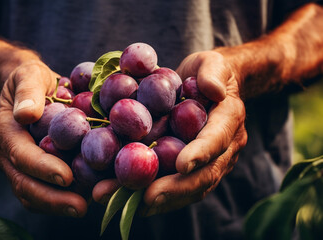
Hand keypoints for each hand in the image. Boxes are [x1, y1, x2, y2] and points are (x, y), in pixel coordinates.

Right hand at [0, 61, 87, 216]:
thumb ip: (28, 90)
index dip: (42, 167)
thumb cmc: (30, 78)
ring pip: (29, 194)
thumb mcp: (29, 73)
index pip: (21, 154)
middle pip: (23, 183)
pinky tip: (81, 199)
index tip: (66, 177)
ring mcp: (14, 165)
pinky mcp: (26, 171)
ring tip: (84, 208)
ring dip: (55, 205)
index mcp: (4, 129)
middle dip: (51, 198)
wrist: (23, 88)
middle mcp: (4, 152)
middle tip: (81, 207)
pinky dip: (57, 200)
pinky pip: (38, 192)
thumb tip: (27, 113)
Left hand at [93, 51, 247, 215]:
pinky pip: (175, 187)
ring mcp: (208, 163)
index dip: (202, 152)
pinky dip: (152, 197)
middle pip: (203, 175)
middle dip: (176, 188)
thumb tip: (213, 89)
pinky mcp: (190, 170)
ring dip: (159, 199)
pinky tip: (126, 202)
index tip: (183, 165)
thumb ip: (213, 72)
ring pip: (188, 188)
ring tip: (125, 204)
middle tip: (147, 197)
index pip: (217, 139)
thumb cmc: (208, 73)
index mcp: (228, 121)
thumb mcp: (212, 63)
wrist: (208, 88)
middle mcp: (222, 149)